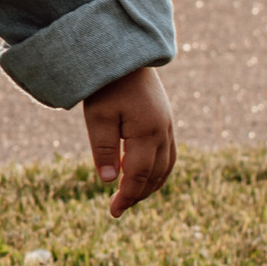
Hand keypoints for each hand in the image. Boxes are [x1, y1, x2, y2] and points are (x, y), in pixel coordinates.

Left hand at [83, 63, 175, 216]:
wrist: (126, 54)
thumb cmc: (107, 84)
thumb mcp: (98, 116)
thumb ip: (104, 149)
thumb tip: (109, 181)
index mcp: (148, 131)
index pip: (139, 175)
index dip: (127, 196)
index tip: (113, 211)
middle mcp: (164, 131)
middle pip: (155, 175)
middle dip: (137, 194)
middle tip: (117, 209)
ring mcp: (168, 125)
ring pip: (166, 167)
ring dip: (150, 185)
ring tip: (129, 196)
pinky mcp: (166, 120)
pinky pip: (168, 154)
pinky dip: (157, 170)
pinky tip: (140, 175)